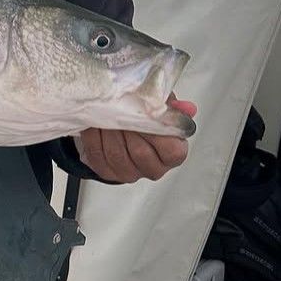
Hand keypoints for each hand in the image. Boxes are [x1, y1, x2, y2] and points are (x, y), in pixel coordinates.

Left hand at [74, 97, 196, 182]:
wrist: (121, 130)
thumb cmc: (145, 120)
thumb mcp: (160, 108)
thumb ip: (171, 106)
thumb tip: (186, 108)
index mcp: (173, 154)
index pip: (171, 150)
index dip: (155, 131)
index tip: (145, 114)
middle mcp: (153, 168)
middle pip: (139, 152)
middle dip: (127, 128)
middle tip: (120, 110)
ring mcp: (130, 173)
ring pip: (117, 154)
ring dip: (108, 131)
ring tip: (106, 114)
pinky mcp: (108, 172)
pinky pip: (98, 156)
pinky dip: (94, 138)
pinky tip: (95, 125)